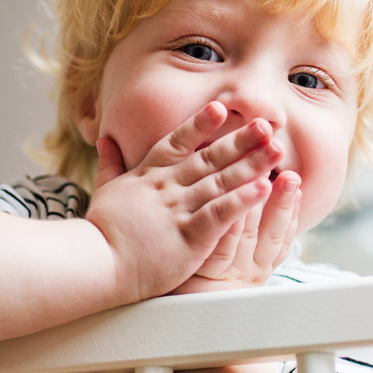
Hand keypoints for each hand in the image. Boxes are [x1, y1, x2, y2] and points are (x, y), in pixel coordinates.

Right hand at [84, 102, 281, 302]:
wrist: (96, 263)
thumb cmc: (101, 232)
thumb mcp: (104, 190)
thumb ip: (110, 164)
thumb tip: (105, 140)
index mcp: (148, 176)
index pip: (177, 142)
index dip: (201, 124)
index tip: (222, 109)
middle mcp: (166, 187)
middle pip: (210, 158)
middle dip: (241, 140)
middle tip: (267, 125)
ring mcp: (178, 210)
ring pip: (221, 181)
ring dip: (251, 164)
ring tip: (276, 151)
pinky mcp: (188, 236)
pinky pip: (220, 213)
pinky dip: (243, 199)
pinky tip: (264, 188)